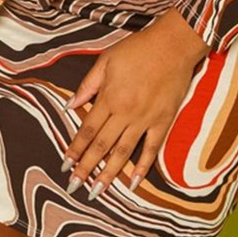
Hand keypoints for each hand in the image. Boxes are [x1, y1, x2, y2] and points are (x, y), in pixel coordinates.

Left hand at [60, 8, 210, 199]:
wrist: (173, 44)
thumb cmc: (138, 48)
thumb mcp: (106, 60)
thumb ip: (88, 85)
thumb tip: (70, 105)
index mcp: (110, 97)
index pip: (87, 130)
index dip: (75, 149)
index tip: (64, 165)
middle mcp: (125, 113)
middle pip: (101, 146)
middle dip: (86, 168)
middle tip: (74, 187)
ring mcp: (146, 119)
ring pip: (123, 153)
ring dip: (108, 174)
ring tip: (96, 191)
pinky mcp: (163, 120)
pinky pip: (152, 149)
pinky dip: (143, 167)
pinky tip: (134, 182)